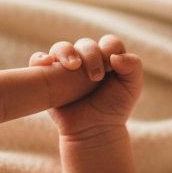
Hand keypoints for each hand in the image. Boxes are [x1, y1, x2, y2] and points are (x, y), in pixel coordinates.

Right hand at [29, 35, 143, 138]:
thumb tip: (115, 56)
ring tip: (73, 66)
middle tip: (96, 77)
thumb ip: (133, 66)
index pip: (108, 42)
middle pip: (85, 44)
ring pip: (61, 48)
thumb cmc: (114, 108)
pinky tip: (46, 63)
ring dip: (66, 53)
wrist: (94, 130)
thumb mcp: (132, 87)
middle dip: (91, 56)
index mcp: (107, 57)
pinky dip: (39, 59)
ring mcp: (66, 67)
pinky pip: (38, 60)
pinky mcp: (48, 76)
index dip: (110, 49)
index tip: (112, 67)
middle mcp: (86, 59)